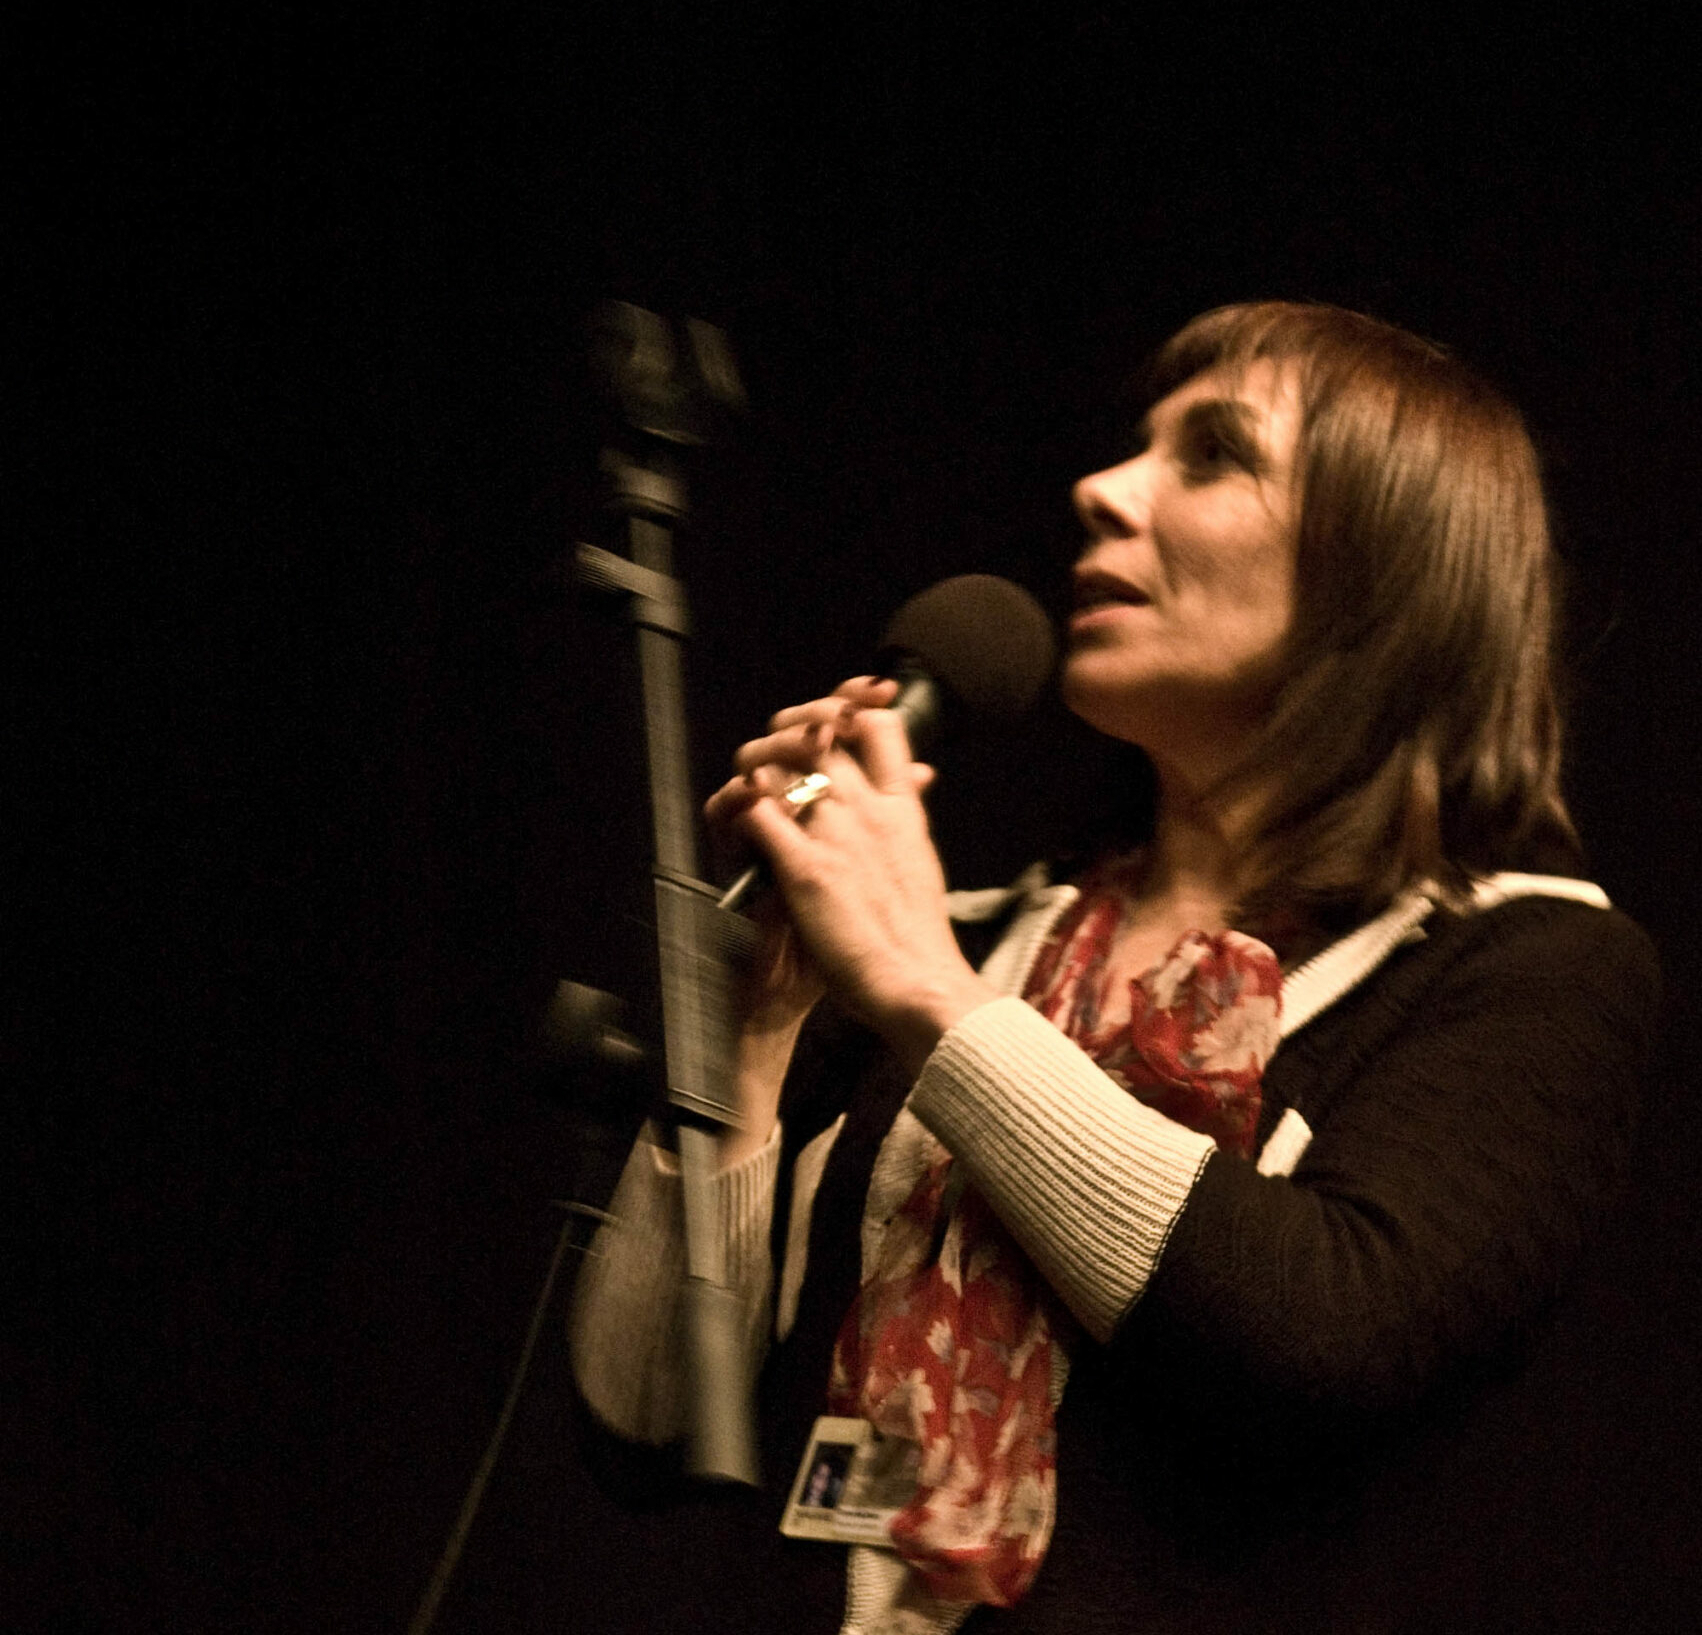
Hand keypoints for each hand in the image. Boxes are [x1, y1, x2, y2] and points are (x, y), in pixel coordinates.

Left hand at [711, 679, 993, 1077]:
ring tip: (751, 785)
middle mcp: (869, 809)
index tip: (831, 717)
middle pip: (819, 732)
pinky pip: (759, 813)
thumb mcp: (919, 857)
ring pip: (780, 764)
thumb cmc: (917, 934)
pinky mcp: (805, 870)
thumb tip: (919, 772)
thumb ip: (907, 810)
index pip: (878, 725)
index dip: (847, 705)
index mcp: (901, 807)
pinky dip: (742, 808)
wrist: (919, 983)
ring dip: (757, 765)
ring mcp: (835, 835)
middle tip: (774, 749)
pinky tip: (741, 820)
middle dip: (788, 730)